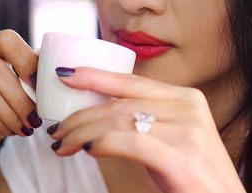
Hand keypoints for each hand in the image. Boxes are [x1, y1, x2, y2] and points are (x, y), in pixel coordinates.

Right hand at [0, 29, 40, 156]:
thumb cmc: (3, 103)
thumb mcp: (21, 84)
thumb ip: (34, 71)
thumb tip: (57, 68)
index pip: (6, 39)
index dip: (26, 60)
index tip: (39, 85)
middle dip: (21, 98)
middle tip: (35, 118)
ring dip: (11, 113)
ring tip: (25, 126)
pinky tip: (9, 129)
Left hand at [49, 67, 245, 192]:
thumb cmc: (193, 177)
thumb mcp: (174, 137)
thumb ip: (147, 119)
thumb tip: (100, 115)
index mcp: (186, 98)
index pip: (132, 82)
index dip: (95, 76)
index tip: (66, 75)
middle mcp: (188, 108)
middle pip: (120, 104)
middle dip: (81, 116)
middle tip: (58, 131)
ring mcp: (187, 132)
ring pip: (119, 121)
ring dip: (82, 132)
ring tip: (62, 144)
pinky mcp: (182, 159)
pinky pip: (130, 141)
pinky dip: (102, 142)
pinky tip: (86, 148)